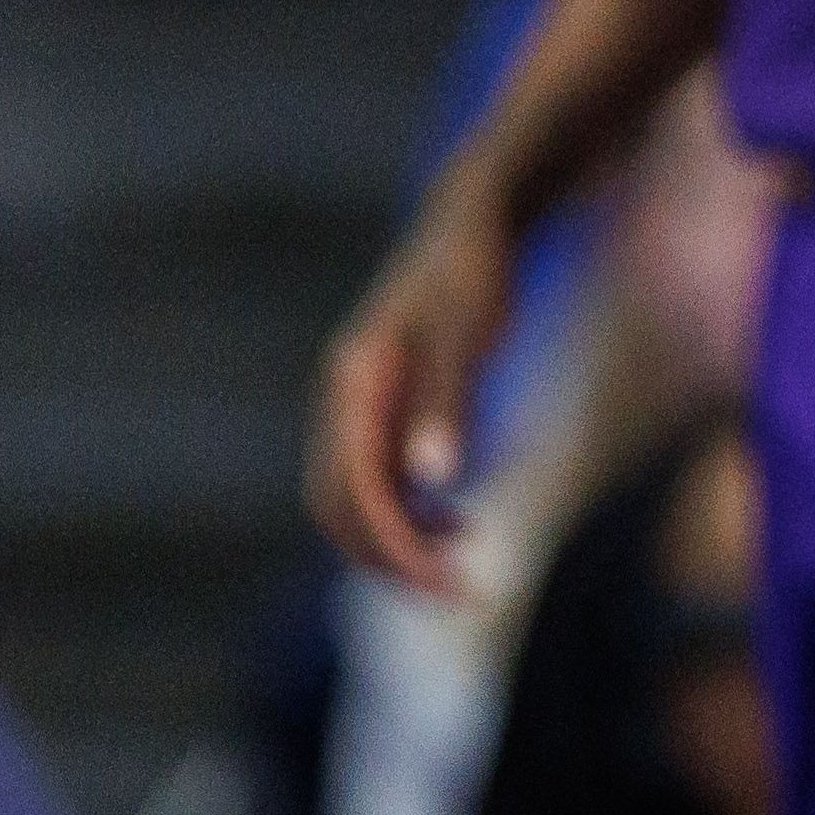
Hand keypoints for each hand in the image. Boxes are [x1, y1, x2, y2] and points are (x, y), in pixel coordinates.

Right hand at [309, 199, 517, 594]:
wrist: (470, 220)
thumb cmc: (473, 272)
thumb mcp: (466, 334)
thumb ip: (446, 404)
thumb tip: (430, 482)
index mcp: (352, 387)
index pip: (356, 494)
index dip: (395, 549)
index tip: (447, 585)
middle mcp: (340, 402)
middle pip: (341, 509)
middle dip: (392, 561)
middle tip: (461, 594)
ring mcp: (354, 406)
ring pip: (355, 499)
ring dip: (398, 542)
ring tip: (463, 561)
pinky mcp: (378, 407)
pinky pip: (374, 479)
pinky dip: (405, 512)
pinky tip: (454, 520)